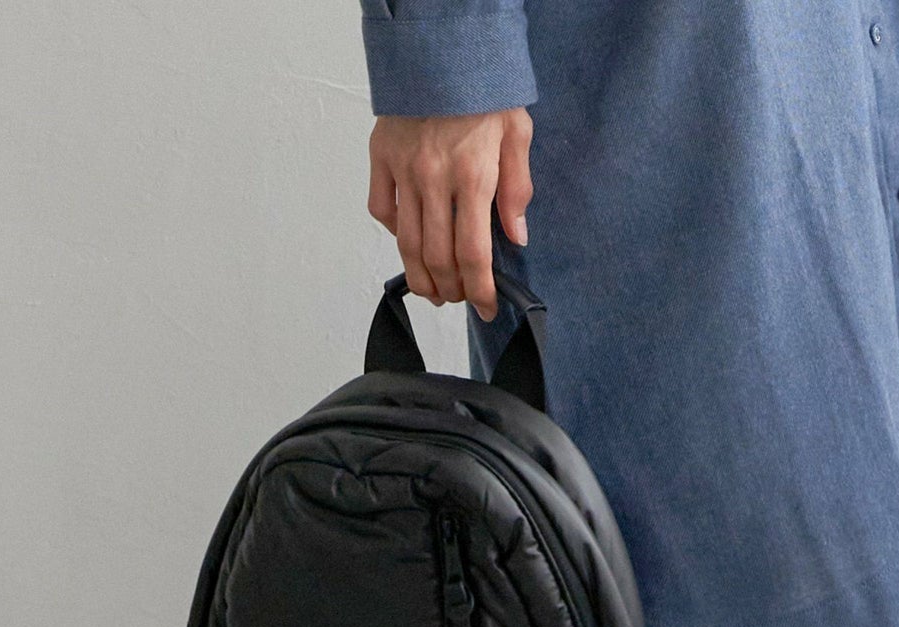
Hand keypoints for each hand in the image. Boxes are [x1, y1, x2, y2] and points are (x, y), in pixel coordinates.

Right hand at [366, 108, 532, 322]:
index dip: (479, 289)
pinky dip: (396, 233)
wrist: (442, 47)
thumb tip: (516, 237)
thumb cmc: (485, 91)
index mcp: (473, 175)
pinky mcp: (381, 158)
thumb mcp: (517, 134)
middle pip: (437, 258)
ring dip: (421, 278)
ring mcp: (403, 170)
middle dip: (451, 289)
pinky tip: (412, 241)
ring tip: (435, 291)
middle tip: (460, 298)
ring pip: (407, 245)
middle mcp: (435, 179)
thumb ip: (518, 190)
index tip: (485, 307)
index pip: (473, 253)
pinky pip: (382, 211)